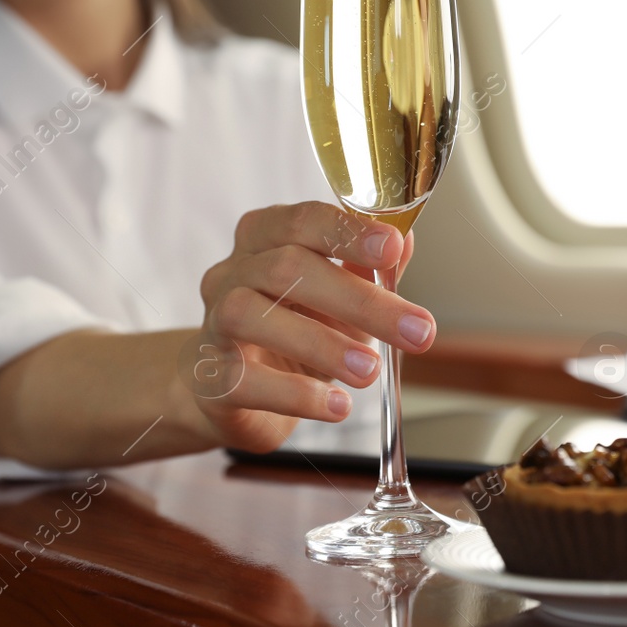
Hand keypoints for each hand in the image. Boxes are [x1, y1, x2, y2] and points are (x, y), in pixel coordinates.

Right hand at [184, 201, 432, 451]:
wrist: (229, 390)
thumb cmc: (290, 330)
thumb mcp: (336, 297)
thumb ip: (367, 268)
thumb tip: (406, 238)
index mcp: (263, 239)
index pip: (302, 221)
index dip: (348, 232)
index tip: (393, 250)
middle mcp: (230, 273)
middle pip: (286, 268)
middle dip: (359, 299)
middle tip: (417, 332)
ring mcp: (213, 324)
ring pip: (252, 316)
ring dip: (321, 344)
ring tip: (370, 371)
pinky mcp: (209, 379)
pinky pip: (245, 380)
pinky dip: (296, 394)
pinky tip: (337, 406)